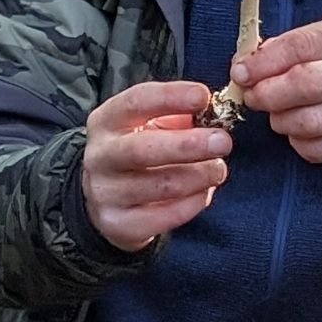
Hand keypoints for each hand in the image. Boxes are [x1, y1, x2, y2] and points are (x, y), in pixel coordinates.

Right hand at [82, 79, 230, 251]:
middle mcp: (100, 156)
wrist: (107, 198)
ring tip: (218, 169)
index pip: (136, 102)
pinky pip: (164, 216)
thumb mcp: (150, 125)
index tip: (203, 97)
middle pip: (143, 149)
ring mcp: (105, 193)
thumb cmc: (139, 150)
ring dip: (198, 176)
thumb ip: (180, 116)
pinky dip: (192, 203)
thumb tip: (217, 113)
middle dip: (188, 145)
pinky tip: (205, 192)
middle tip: (222, 142)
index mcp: (107, 121)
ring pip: (160, 186)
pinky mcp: (118, 224)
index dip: (171, 97)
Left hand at [233, 18, 321, 168]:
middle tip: (254, 98)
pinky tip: (302, 134)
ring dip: (281, 122)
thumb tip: (245, 65)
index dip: (264, 61)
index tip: (241, 72)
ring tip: (280, 116)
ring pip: (308, 122)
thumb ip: (293, 48)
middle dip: (268, 94)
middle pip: (306, 84)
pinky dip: (299, 144)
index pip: (303, 45)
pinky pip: (319, 149)